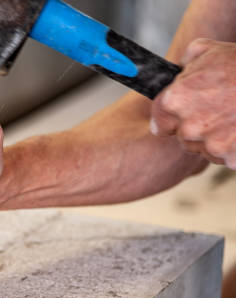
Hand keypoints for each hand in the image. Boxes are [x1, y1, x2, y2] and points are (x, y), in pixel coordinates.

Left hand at [150, 38, 235, 168]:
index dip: (168, 119)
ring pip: (205, 148)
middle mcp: (188, 127)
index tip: (176, 118)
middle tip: (217, 111)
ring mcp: (211, 145)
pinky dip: (234, 147)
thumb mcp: (209, 50)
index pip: (159, 123)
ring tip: (233, 117)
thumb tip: (177, 70)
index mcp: (175, 101)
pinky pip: (227, 157)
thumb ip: (185, 62)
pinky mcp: (232, 158)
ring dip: (215, 138)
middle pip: (184, 137)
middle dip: (196, 126)